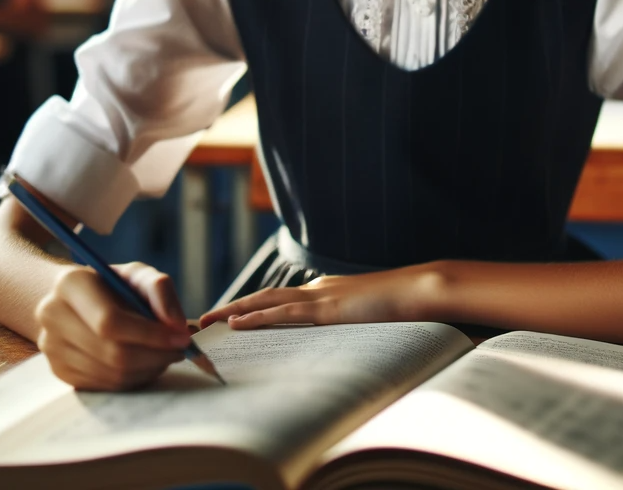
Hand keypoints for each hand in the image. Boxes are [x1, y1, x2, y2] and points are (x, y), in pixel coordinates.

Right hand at [34, 261, 191, 389]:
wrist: (77, 300)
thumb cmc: (113, 285)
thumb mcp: (138, 274)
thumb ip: (160, 290)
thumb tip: (176, 324)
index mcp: (70, 284)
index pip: (110, 321)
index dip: (150, 334)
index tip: (182, 337)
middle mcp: (52, 315)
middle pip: (113, 352)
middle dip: (156, 355)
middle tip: (182, 349)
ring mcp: (52, 348)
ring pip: (112, 373)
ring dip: (149, 368)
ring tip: (166, 353)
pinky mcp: (60, 371)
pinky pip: (106, 385)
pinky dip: (135, 377)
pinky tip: (146, 362)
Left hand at [199, 264, 445, 330]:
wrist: (418, 289)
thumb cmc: (398, 304)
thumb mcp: (365, 314)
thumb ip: (347, 320)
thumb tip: (336, 333)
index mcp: (324, 291)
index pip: (278, 300)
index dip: (251, 308)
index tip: (228, 319)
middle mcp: (316, 289)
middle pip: (263, 298)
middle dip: (232, 308)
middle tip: (203, 320)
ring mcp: (320, 296)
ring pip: (266, 302)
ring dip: (234, 311)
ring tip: (207, 321)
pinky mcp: (327, 308)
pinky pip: (283, 313)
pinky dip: (256, 317)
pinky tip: (236, 324)